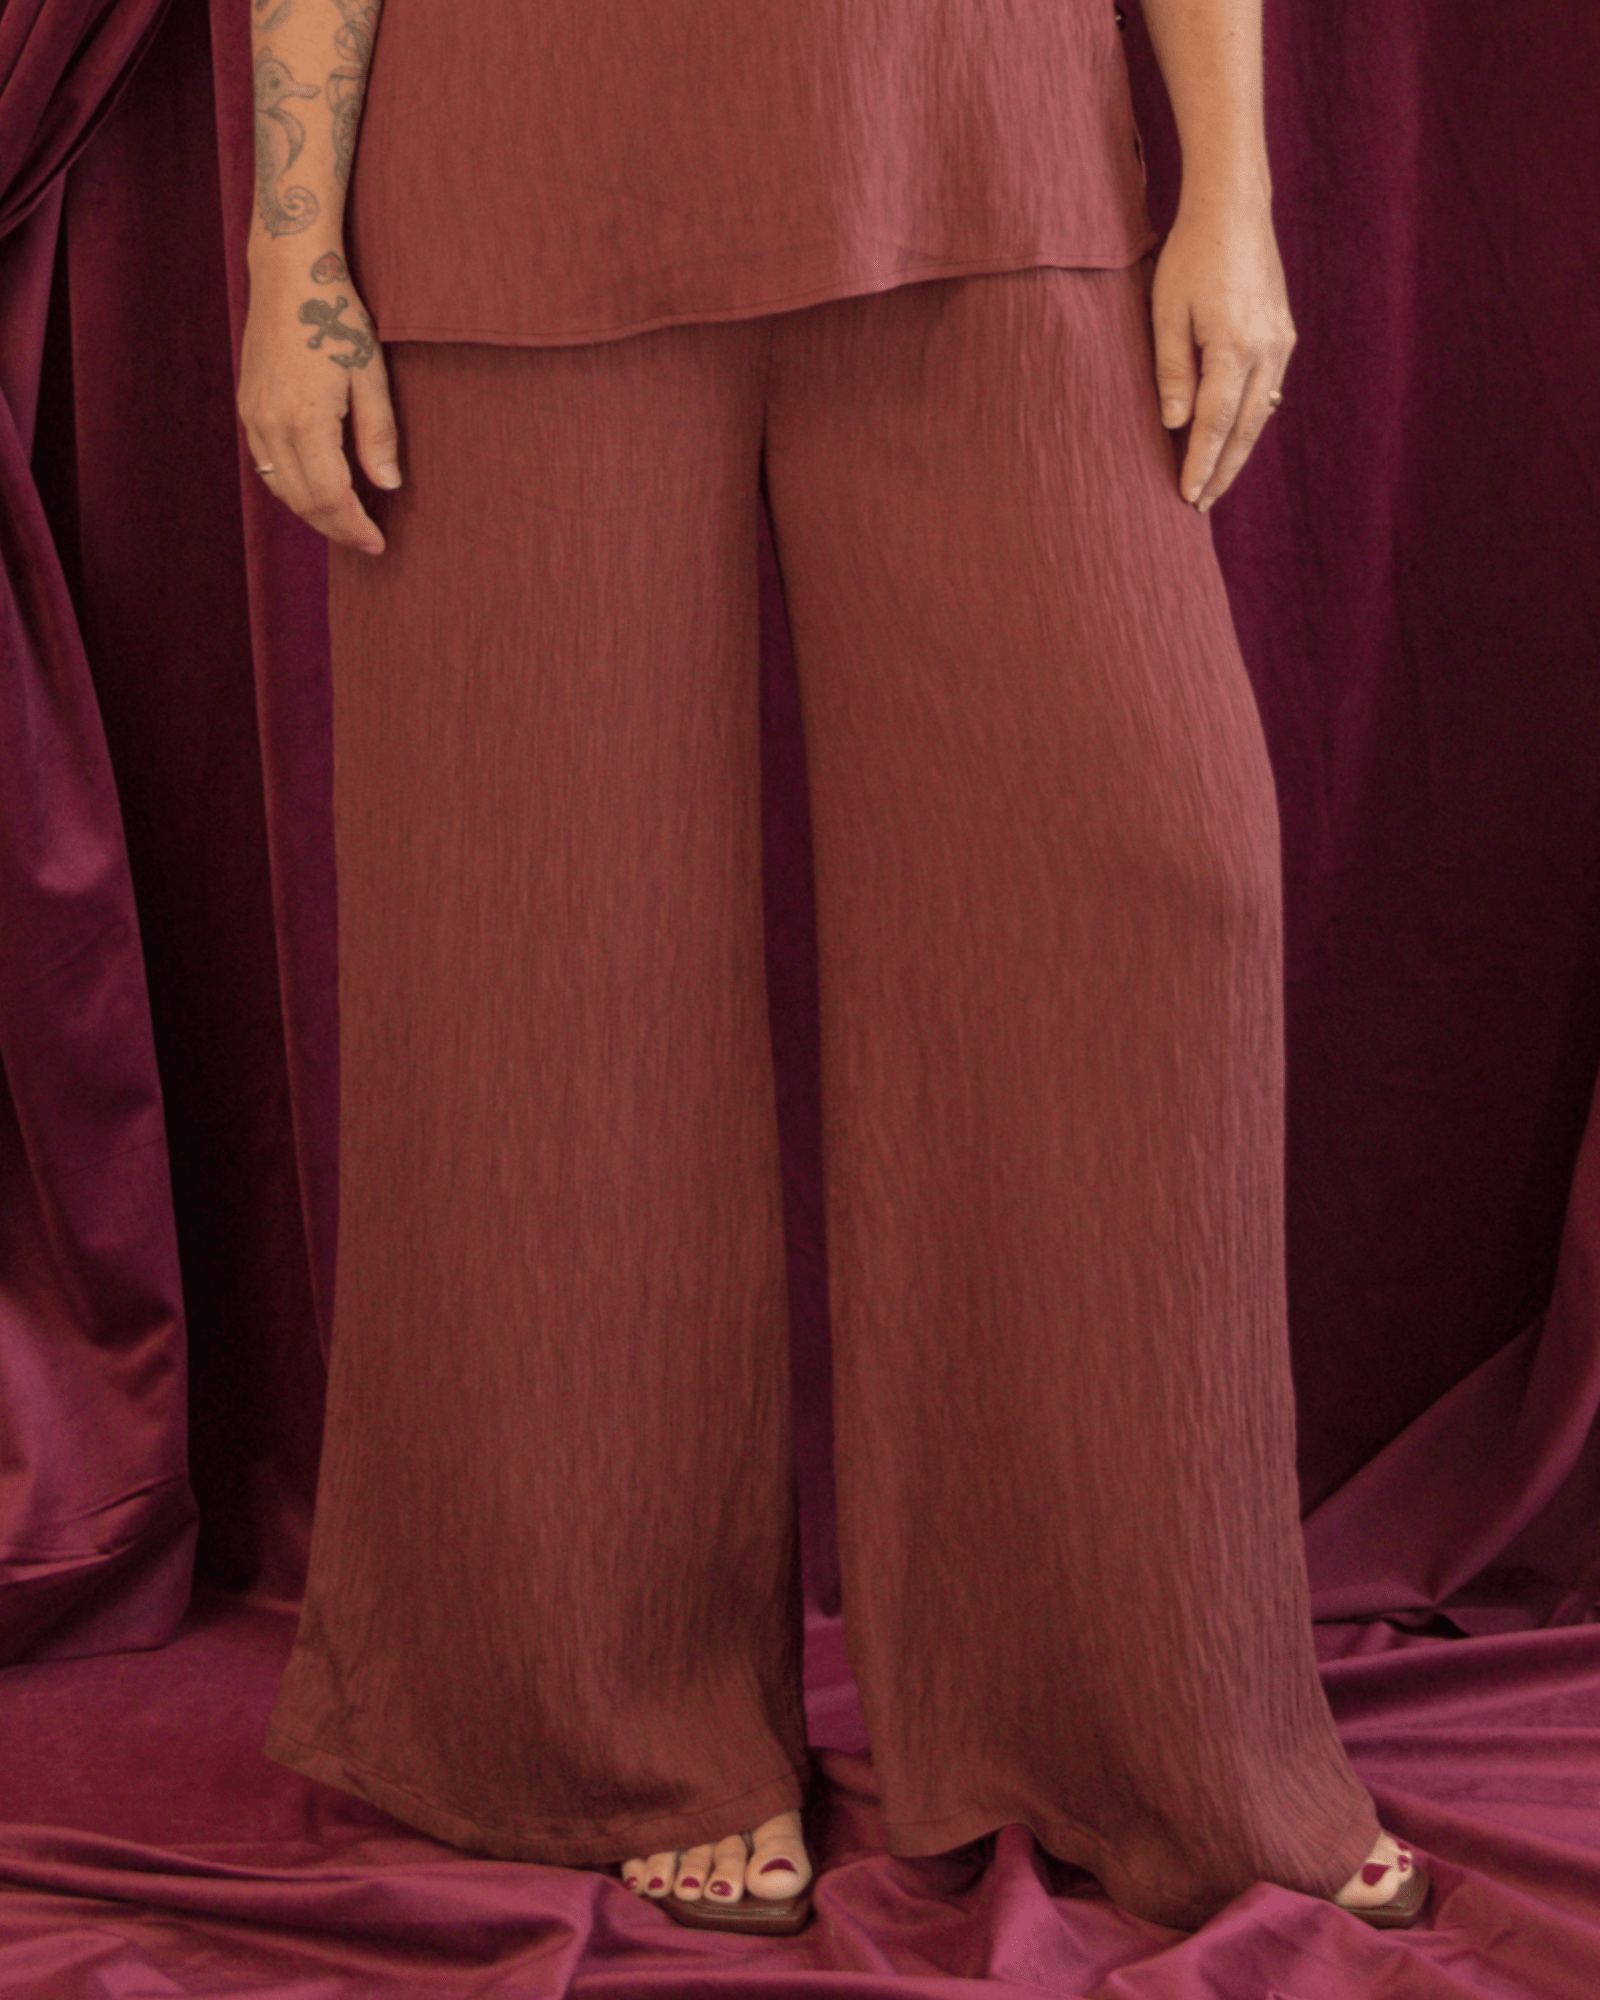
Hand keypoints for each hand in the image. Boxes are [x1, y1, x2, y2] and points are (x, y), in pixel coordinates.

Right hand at [237, 247, 400, 553]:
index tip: (378, 543)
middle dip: (336, 528)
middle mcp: (271, 424)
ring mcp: (253, 416)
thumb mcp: (370, 375)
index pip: (330, 496)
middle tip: (367, 541)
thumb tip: (388, 485)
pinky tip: (316, 491)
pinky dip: (291, 488)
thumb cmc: (336, 317)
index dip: (354, 527)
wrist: (289, 275)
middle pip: (303, 501)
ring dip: (312, 513)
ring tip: (346, 522)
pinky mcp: (247, 407)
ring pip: (280, 488)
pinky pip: (266, 465)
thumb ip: (378, 434)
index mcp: (305, 420)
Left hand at [1149, 187, 1294, 512]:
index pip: (1215, 424)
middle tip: (1201, 504)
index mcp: (1234, 347)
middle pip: (1244, 429)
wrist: (1234, 209)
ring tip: (1215, 481)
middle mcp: (1267, 350)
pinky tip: (1234, 438)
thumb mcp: (1166, 313)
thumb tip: (1175, 425)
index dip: (1201, 464)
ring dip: (1238, 451)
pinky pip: (1268, 392)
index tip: (1186, 495)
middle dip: (1223, 470)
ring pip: (1261, 414)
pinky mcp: (1283, 334)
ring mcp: (1281, 343)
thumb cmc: (1190, 256)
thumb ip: (1172, 371)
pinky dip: (1250, 421)